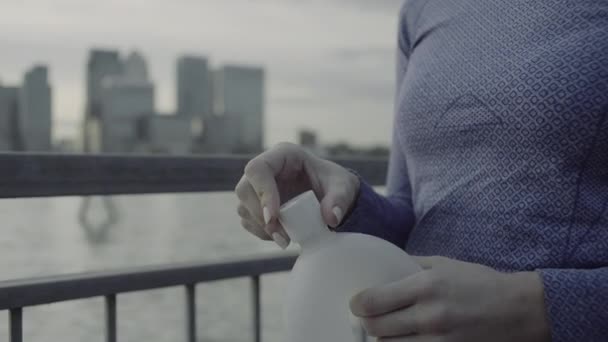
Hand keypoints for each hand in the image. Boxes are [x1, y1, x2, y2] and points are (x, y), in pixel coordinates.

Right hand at [235, 142, 359, 248]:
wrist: (334, 197)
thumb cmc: (336, 185)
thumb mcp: (344, 188)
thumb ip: (339, 200)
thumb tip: (330, 218)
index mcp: (283, 155)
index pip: (258, 169)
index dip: (262, 192)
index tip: (274, 217)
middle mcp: (266, 169)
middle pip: (244, 189)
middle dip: (259, 215)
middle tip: (281, 235)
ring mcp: (258, 187)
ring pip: (243, 206)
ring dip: (261, 227)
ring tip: (285, 239)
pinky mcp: (257, 205)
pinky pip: (248, 220)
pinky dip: (262, 233)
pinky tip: (281, 237)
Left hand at [350, 256, 550, 341]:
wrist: (518, 309)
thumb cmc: (478, 282)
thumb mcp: (443, 264)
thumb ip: (410, 265)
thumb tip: (381, 266)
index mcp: (425, 287)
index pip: (374, 302)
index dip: (358, 304)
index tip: (357, 303)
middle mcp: (429, 316)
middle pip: (376, 329)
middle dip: (367, 324)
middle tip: (369, 318)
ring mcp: (439, 341)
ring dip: (383, 340)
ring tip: (387, 330)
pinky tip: (404, 339)